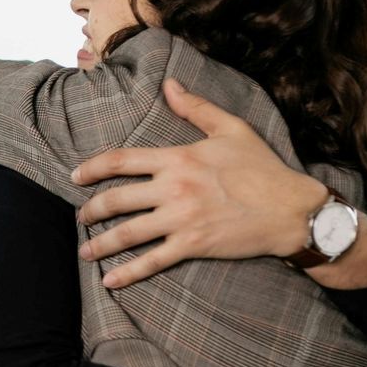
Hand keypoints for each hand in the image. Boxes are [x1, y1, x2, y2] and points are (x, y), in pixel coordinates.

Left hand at [69, 78, 328, 288]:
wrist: (291, 209)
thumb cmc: (263, 168)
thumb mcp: (232, 129)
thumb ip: (196, 107)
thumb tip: (169, 85)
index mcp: (178, 158)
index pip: (120, 161)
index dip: (92, 168)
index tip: (75, 175)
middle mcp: (173, 188)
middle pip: (116, 199)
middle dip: (91, 210)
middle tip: (80, 217)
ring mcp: (181, 219)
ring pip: (127, 233)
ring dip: (100, 244)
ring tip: (85, 251)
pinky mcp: (193, 245)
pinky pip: (152, 261)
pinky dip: (128, 273)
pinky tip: (110, 280)